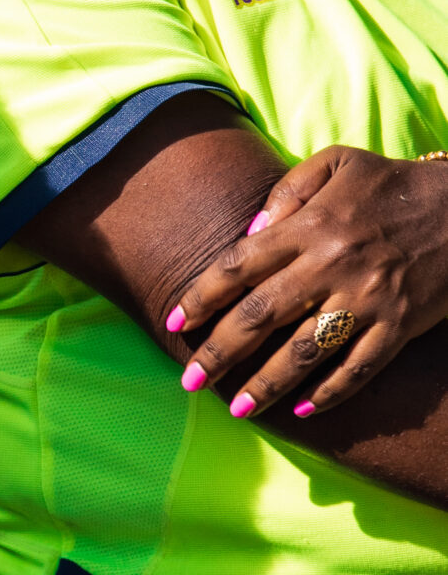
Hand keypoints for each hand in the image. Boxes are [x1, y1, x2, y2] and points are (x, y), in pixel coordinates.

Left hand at [164, 146, 447, 420]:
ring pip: (304, 352)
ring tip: (236, 409)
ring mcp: (368, 299)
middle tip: (189, 381)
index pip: (238, 266)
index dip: (201, 298)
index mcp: (311, 226)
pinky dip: (330, 393)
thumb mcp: (338, 163)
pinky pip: (359, 368)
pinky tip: (301, 411)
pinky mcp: (400, 325)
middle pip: (260, 316)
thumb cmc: (393, 183)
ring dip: (265, 384)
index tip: (174, 324)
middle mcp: (333, 265)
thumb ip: (286, 193)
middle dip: (218, 353)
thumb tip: (246, 235)